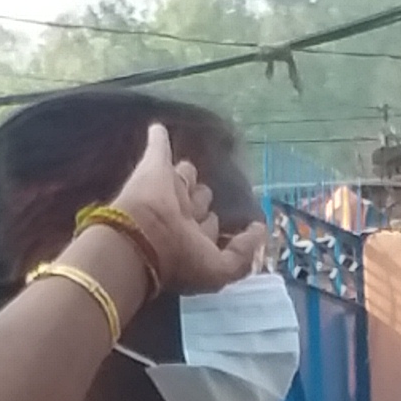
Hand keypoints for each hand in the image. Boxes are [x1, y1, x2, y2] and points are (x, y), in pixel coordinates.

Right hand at [94, 123, 274, 303]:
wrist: (141, 238)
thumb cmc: (181, 257)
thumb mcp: (219, 269)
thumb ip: (242, 252)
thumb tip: (259, 229)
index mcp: (190, 239)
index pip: (205, 227)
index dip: (213, 225)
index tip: (228, 222)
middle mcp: (178, 216)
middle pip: (195, 201)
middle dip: (201, 198)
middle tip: (206, 193)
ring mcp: (165, 190)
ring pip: (182, 178)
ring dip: (186, 173)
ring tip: (189, 167)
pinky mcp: (152, 168)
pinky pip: (158, 149)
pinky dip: (159, 140)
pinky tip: (159, 130)